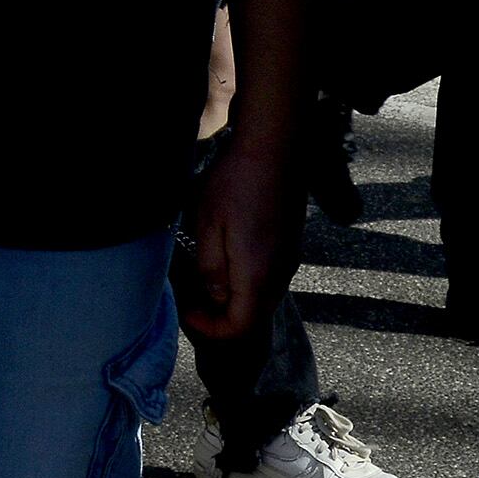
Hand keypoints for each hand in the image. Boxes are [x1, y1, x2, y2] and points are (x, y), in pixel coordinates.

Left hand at [180, 125, 298, 340]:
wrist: (275, 148)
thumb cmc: (236, 183)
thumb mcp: (208, 225)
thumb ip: (211, 268)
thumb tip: (214, 296)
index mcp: (258, 276)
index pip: (240, 327)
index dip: (211, 329)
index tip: (188, 313)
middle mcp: (280, 274)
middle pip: (253, 317)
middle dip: (221, 318)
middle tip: (193, 300)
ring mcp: (290, 259)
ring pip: (263, 298)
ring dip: (234, 299)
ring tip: (206, 279)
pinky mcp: (291, 245)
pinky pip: (270, 278)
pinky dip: (247, 282)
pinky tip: (227, 258)